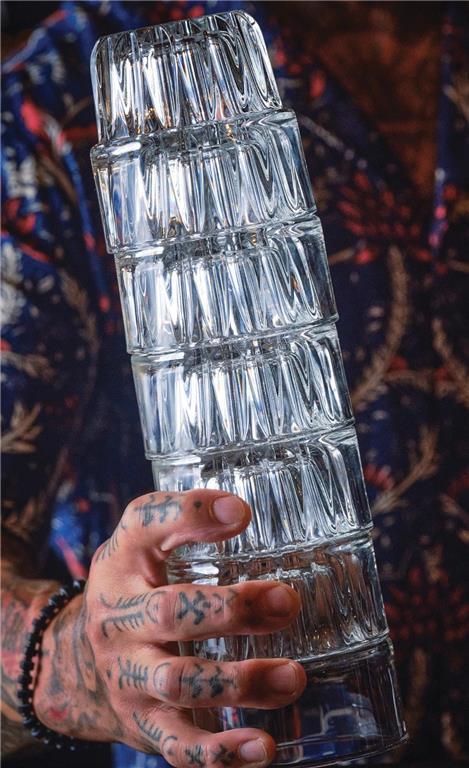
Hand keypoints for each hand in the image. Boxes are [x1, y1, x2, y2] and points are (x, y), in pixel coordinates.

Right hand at [34, 490, 305, 766]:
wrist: (75, 663)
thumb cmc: (133, 590)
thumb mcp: (143, 547)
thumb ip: (186, 522)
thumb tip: (241, 509)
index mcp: (121, 562)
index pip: (145, 524)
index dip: (192, 513)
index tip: (242, 513)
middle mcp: (118, 618)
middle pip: (170, 613)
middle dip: (231, 610)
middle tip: (287, 601)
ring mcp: (129, 675)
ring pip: (180, 682)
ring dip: (240, 681)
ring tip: (293, 677)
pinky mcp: (145, 723)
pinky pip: (181, 745)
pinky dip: (223, 752)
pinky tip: (264, 747)